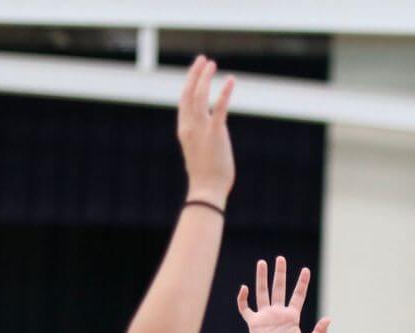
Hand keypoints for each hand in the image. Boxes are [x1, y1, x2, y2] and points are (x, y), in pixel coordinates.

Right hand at [178, 56, 234, 206]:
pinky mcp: (215, 133)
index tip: (197, 72)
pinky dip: (224, 92)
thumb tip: (211, 131)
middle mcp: (189, 126)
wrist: (206, 190)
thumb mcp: (198, 151)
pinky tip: (230, 80)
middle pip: (188, 93)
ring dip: (205, 77)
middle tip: (203, 59)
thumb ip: (201, 137)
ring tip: (212, 63)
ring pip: (200, 95)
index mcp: (184, 130)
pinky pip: (220, 108)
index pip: (184, 101)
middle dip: (194, 74)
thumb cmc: (205, 176)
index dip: (190, 84)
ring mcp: (201, 129)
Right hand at [237, 257, 329, 332]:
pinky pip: (245, 308)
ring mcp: (265, 317)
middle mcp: (278, 314)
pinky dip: (243, 299)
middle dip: (280, 273)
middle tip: (280, 258)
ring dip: (261, 278)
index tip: (306, 270)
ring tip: (262, 262)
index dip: (302, 283)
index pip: (298, 295)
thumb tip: (329, 318)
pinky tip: (244, 288)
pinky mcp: (254, 323)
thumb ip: (319, 332)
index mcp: (292, 317)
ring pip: (262, 292)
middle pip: (279, 288)